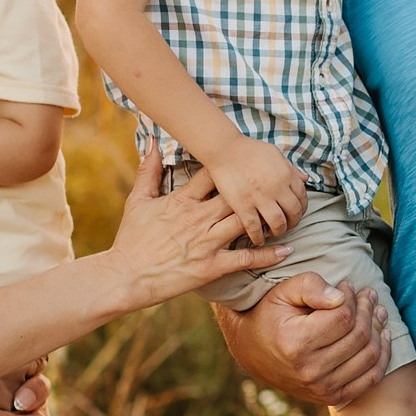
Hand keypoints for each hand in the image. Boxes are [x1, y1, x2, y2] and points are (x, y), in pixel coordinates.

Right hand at [107, 144, 285, 308]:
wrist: (125, 276)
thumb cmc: (131, 239)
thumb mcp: (138, 200)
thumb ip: (149, 169)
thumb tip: (152, 140)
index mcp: (182, 200)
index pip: (213, 175)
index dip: (231, 168)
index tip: (248, 162)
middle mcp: (198, 218)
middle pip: (236, 196)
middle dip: (257, 190)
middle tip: (279, 183)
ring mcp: (207, 242)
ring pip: (245, 222)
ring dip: (268, 218)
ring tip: (290, 213)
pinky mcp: (212, 266)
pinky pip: (246, 258)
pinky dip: (268, 254)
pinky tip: (287, 249)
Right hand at [203, 135, 307, 243]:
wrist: (224, 149)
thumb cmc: (250, 150)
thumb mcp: (275, 154)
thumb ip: (290, 168)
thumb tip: (305, 179)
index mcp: (286, 174)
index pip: (302, 197)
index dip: (302, 208)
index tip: (296, 213)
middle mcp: (277, 187)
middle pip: (293, 212)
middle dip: (293, 222)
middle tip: (288, 225)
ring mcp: (260, 198)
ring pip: (278, 223)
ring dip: (279, 231)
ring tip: (275, 232)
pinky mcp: (243, 206)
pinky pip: (254, 227)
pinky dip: (259, 237)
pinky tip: (258, 239)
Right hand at [211, 271, 387, 406]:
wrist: (253, 353)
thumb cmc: (271, 315)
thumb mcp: (283, 292)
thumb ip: (311, 286)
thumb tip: (341, 297)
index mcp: (296, 343)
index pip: (343, 317)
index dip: (351, 297)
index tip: (348, 286)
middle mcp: (309, 370)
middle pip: (358, 336)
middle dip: (368, 310)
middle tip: (368, 295)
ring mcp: (321, 388)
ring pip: (369, 356)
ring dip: (379, 329)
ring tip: (377, 311)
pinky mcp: (331, 397)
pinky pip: (370, 378)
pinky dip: (382, 357)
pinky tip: (382, 336)